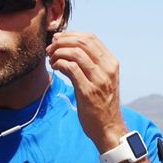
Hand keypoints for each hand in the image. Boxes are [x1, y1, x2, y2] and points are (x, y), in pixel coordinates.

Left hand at [47, 32, 127, 151]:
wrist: (109, 128)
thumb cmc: (102, 104)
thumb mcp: (103, 79)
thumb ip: (93, 64)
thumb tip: (71, 49)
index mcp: (111, 63)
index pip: (91, 38)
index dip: (72, 34)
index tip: (59, 39)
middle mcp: (107, 69)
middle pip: (83, 42)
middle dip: (63, 41)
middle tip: (51, 47)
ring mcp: (99, 80)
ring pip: (76, 53)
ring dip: (58, 52)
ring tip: (51, 58)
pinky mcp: (88, 91)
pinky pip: (71, 68)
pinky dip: (59, 63)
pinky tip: (55, 67)